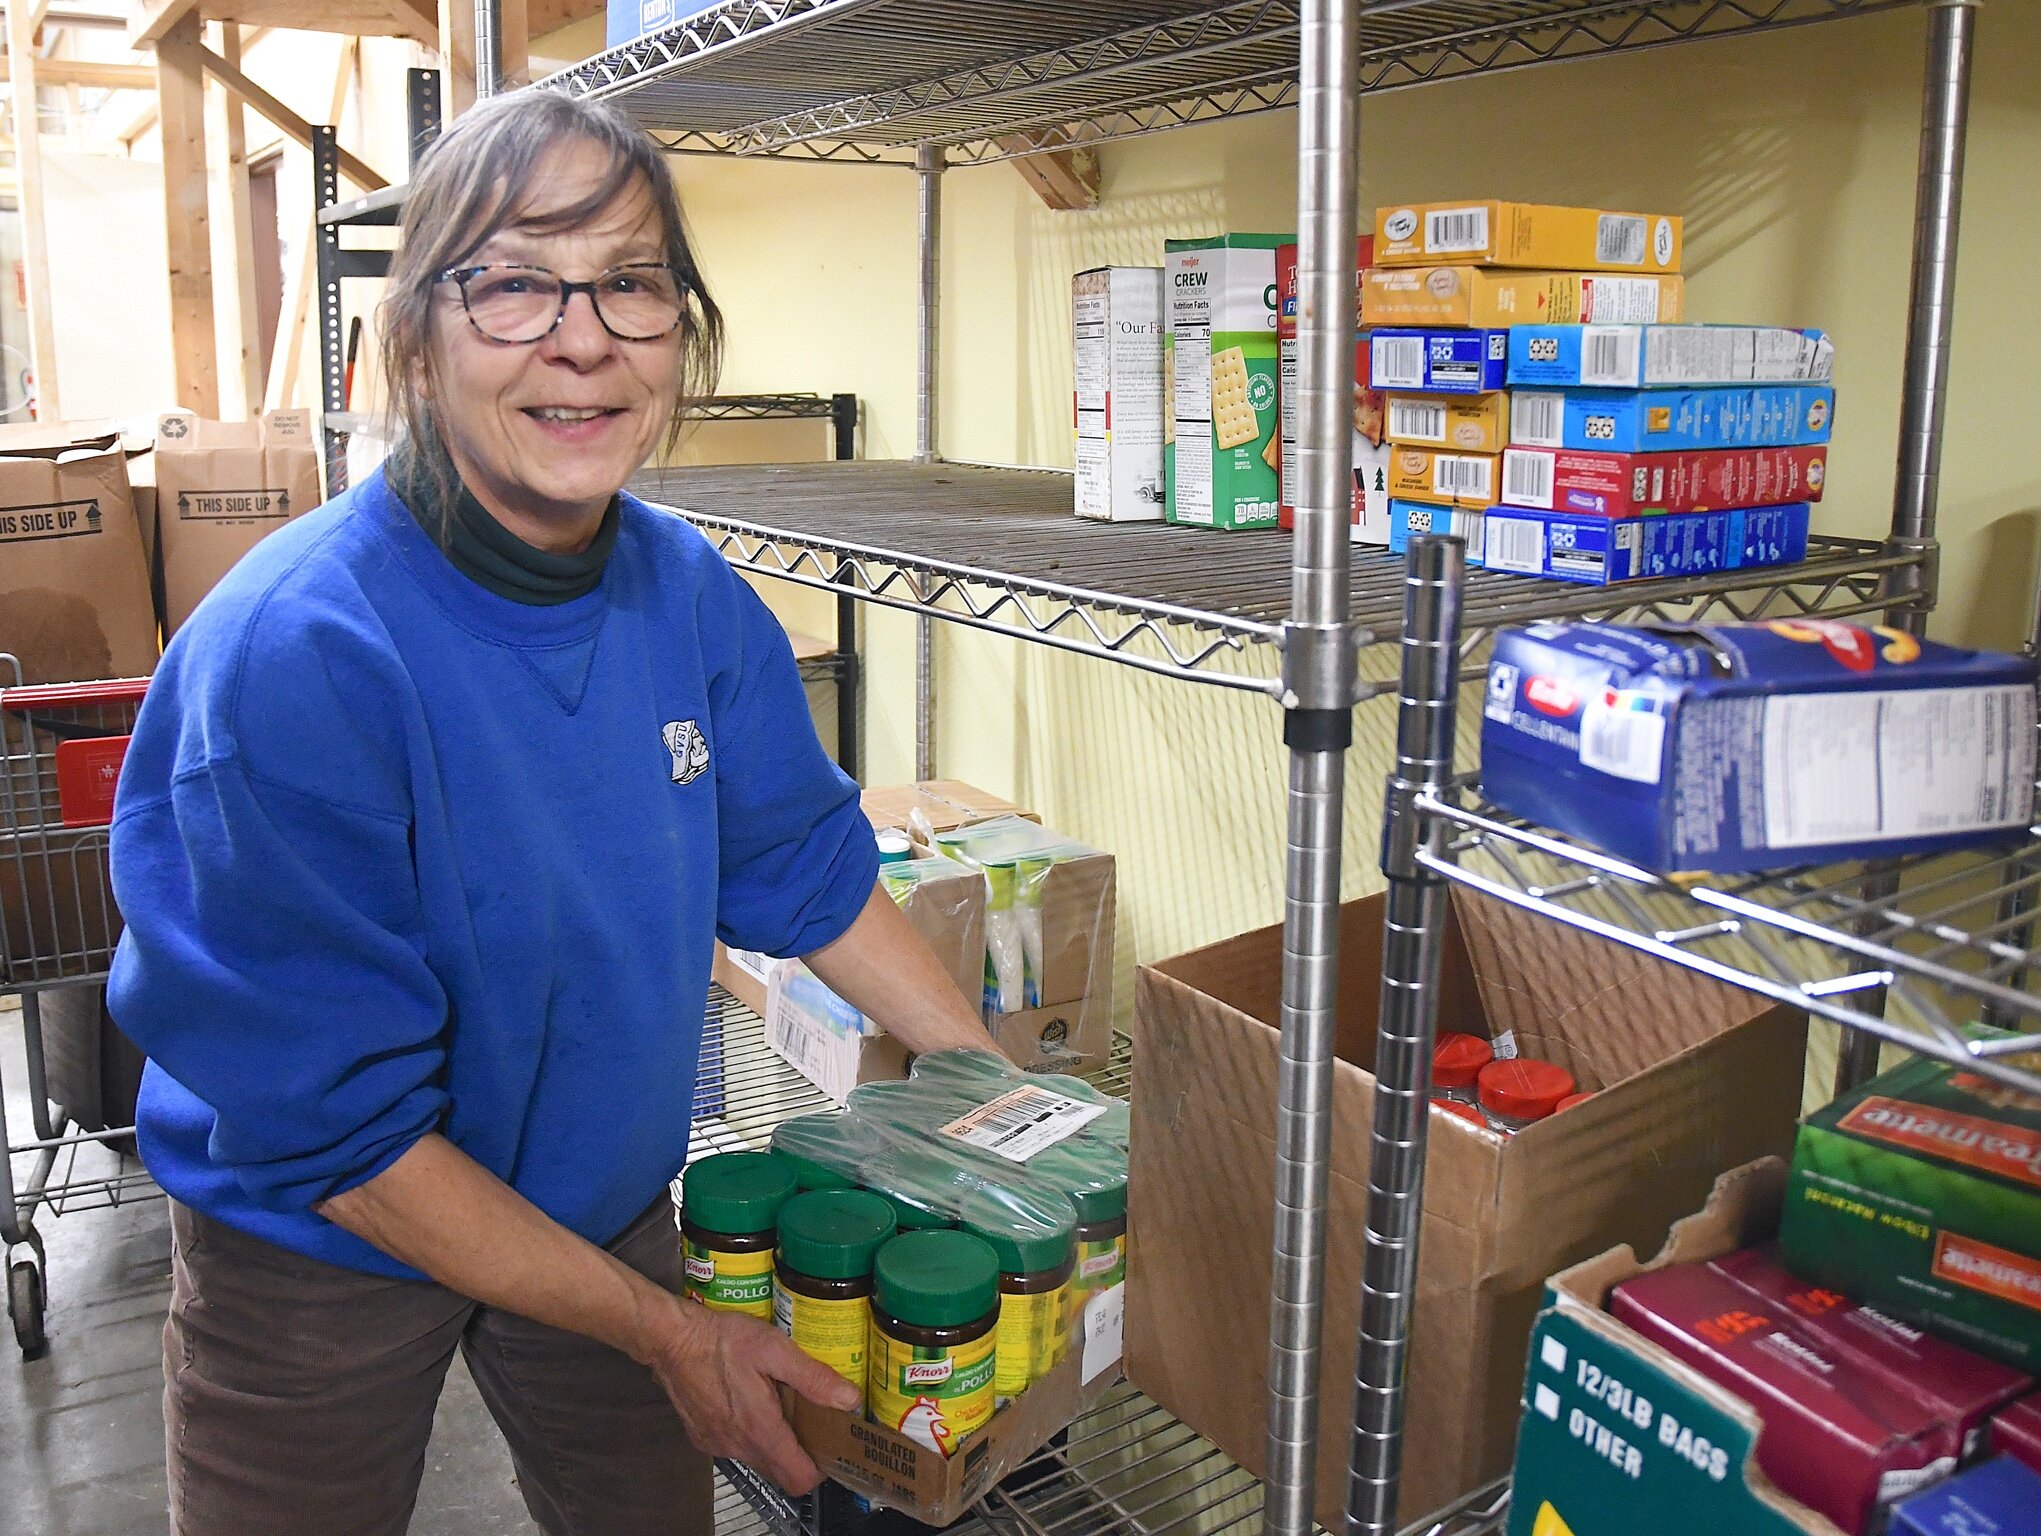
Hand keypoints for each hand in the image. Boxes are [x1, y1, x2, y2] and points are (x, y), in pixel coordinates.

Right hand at [641, 1294, 860, 1493]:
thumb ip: (813, 1377)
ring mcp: (718, 1445)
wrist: (672, 1340)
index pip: (799, 1479)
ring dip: (775, 1441)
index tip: (830, 1442)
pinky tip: (751, 1401)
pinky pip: (737, 1447)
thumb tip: (849, 1399)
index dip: (820, 1467)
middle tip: (812, 1419)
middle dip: (801, 1453)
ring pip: (759, 1460)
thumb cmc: (723, 1341)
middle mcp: (738, 1446)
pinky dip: (750, 1434)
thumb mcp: (775, 1349)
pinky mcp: (703, 1438)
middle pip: (781, 1472)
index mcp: (760, 1430)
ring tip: (782, 1404)